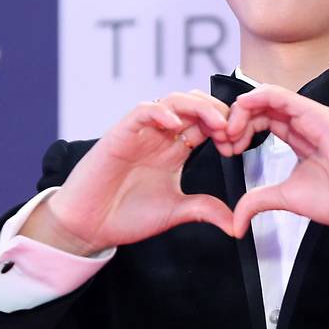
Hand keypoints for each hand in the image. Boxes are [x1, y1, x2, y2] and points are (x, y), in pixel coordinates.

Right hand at [21, 92, 234, 254]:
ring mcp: (141, 133)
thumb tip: (237, 223)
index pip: (206, 124)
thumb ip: (205, 210)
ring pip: (173, 101)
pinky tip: (175, 124)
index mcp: (175, 150)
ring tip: (216, 123)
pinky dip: (160, 111)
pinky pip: (142, 111)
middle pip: (194, 106)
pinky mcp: (120, 134)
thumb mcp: (176, 212)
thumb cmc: (126, 216)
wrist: (90, 227)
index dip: (226, 128)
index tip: (238, 145)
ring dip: (198, 107)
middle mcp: (160, 136)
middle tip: (232, 130)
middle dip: (218, 112)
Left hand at [225, 84, 328, 239]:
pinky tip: (243, 111)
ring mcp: (312, 116)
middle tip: (223, 140)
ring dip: (242, 110)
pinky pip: (283, 96)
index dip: (238, 129)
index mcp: (298, 137)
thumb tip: (236, 219)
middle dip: (236, 119)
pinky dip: (259, 99)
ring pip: (268, 97)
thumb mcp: (285, 197)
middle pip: (261, 106)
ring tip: (230, 131)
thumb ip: (258, 200)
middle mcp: (304, 122)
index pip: (261, 120)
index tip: (225, 149)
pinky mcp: (318, 115)